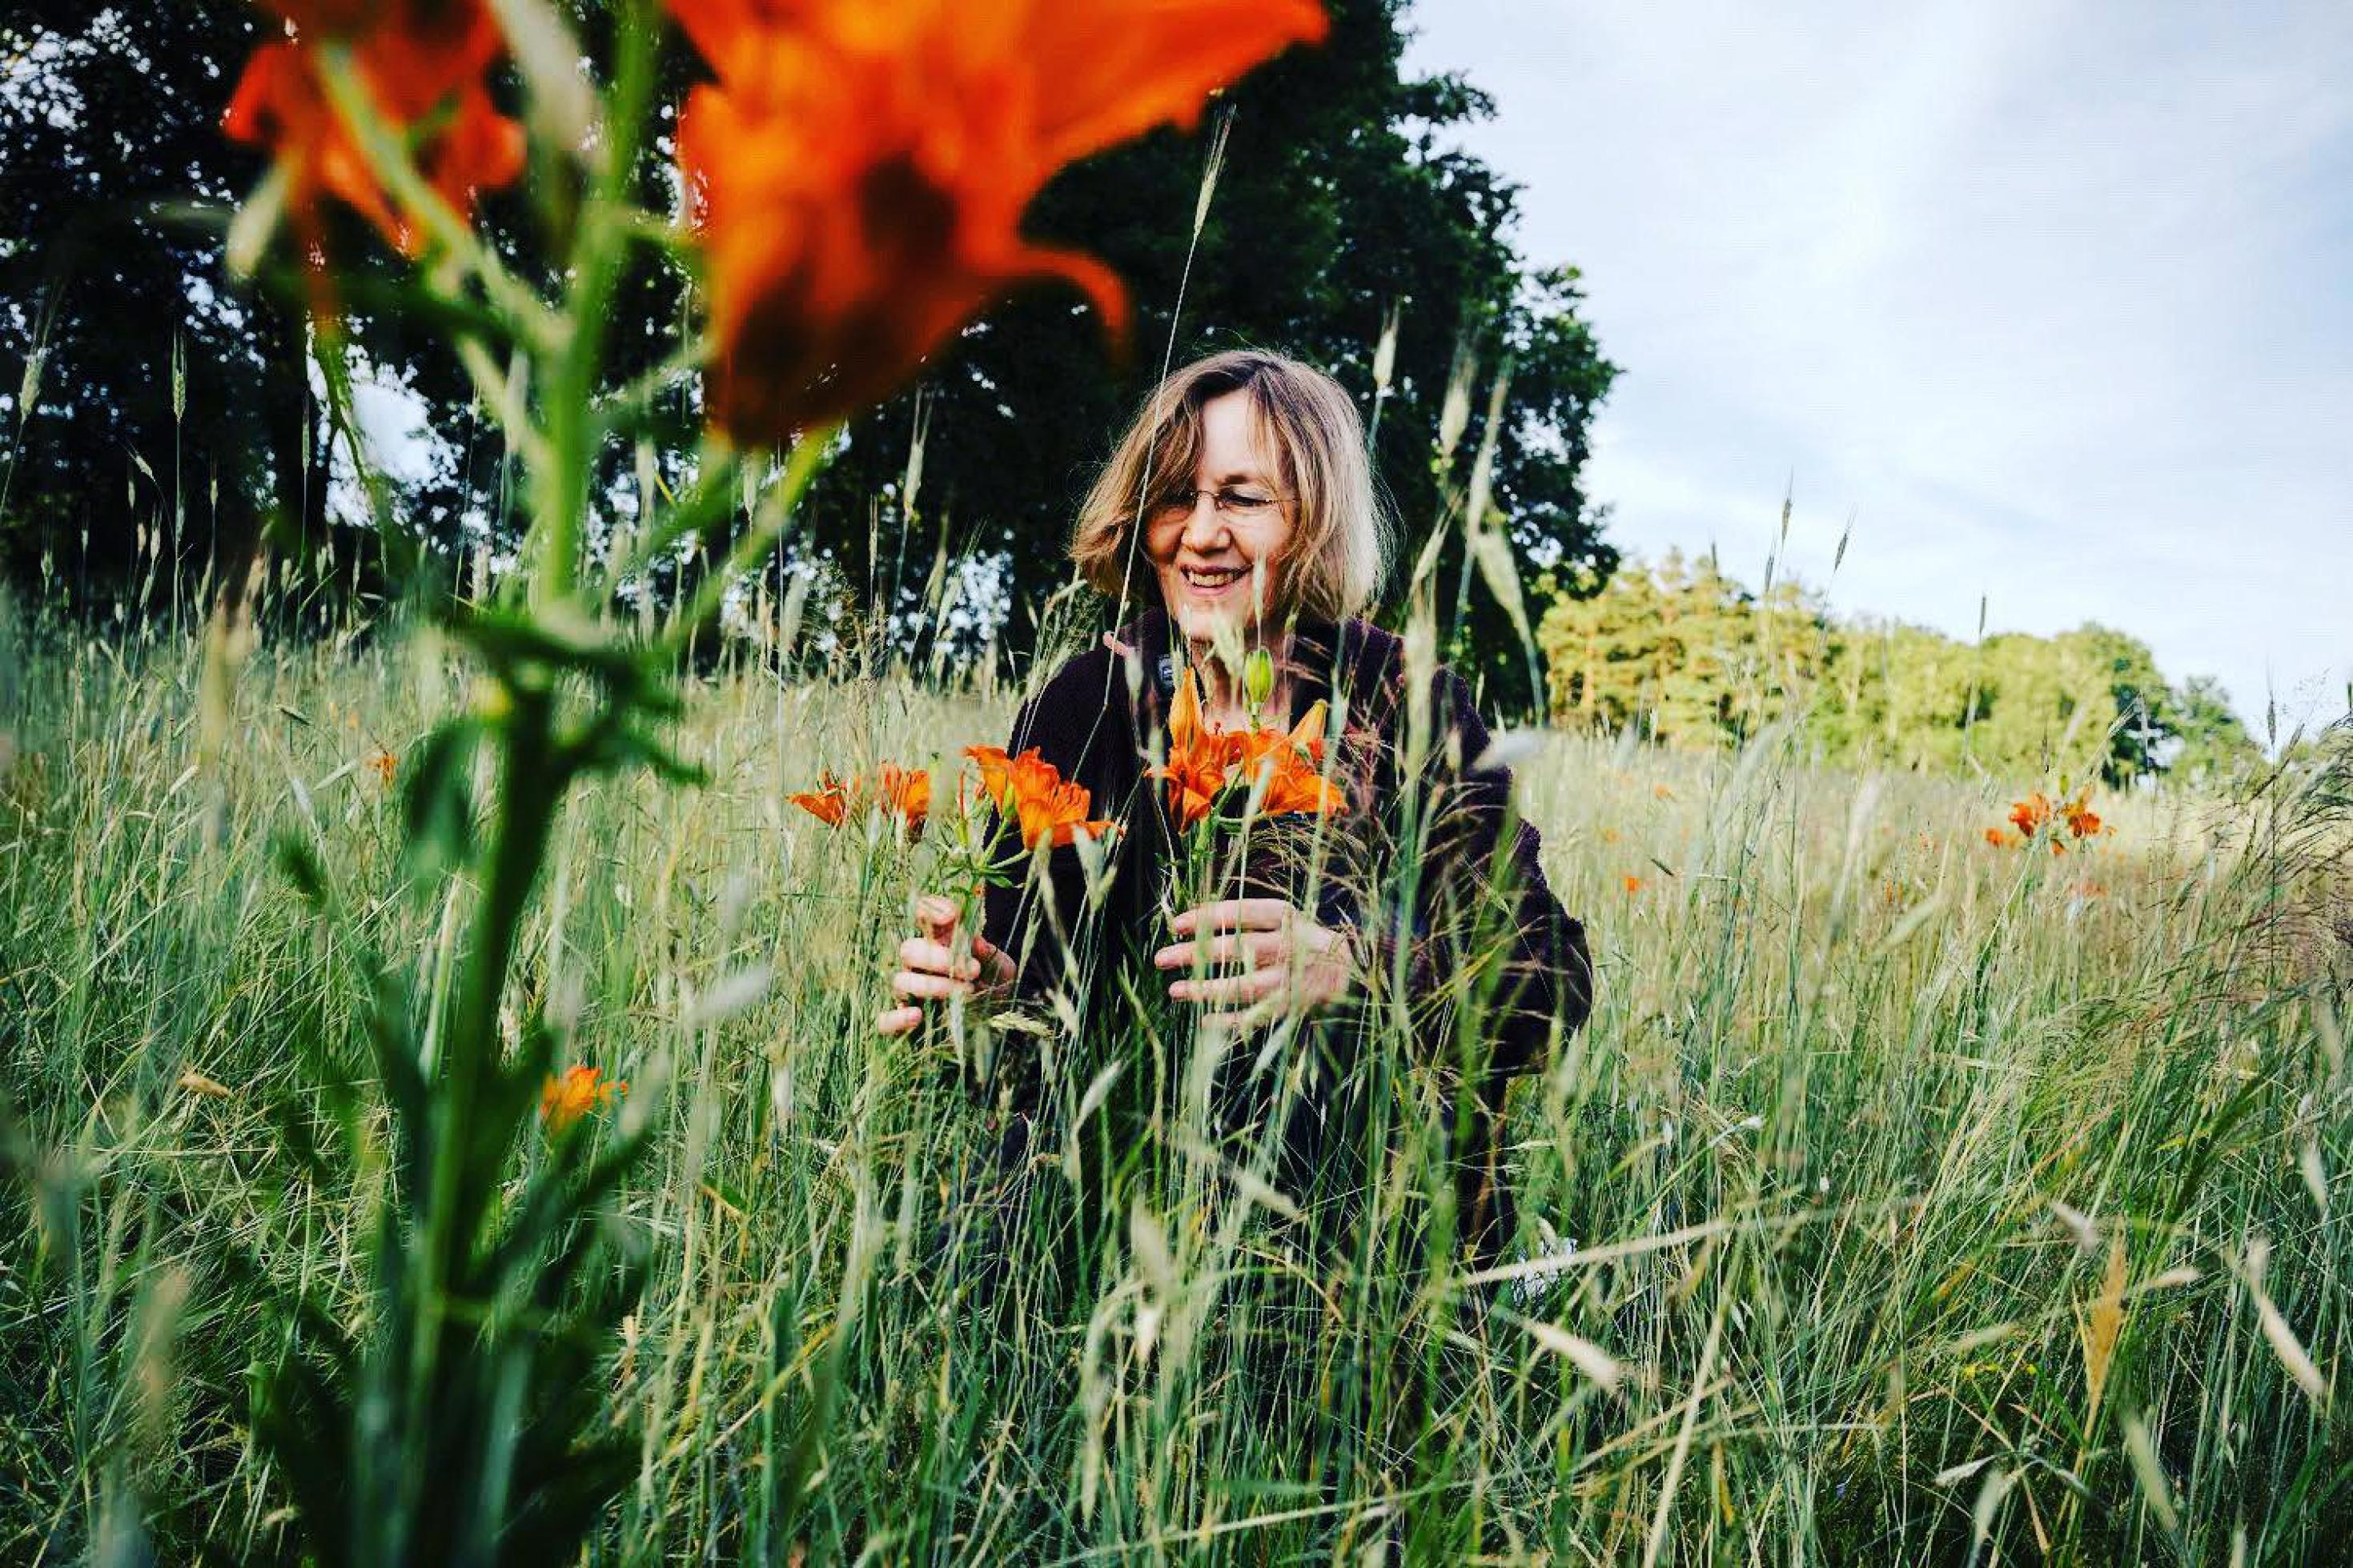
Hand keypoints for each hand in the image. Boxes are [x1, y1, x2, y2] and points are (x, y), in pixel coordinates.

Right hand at [875, 893, 1016, 1036]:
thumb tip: (975, 943)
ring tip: (965, 992)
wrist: (997, 1022)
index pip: (921, 916)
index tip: (950, 917)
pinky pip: (883, 1020)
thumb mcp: (1001, 967)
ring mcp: (907, 993)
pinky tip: (918, 1016)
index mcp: (939, 942)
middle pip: (908, 950)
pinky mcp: (903, 1022)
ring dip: (932, 986)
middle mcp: (918, 964)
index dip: (928, 910)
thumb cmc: (994, 987)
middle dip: (940, 958)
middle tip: (973, 970)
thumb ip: (988, 953)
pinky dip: (896, 1018)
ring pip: (900, 982)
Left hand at [1154, 897, 1355, 1030]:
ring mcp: (1293, 979)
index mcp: (1288, 918)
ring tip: (1174, 991)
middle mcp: (1290, 947)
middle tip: (1161, 958)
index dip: (1209, 917)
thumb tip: (1193, 916)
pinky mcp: (1294, 1006)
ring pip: (1244, 986)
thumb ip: (1248, 918)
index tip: (1176, 924)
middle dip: (1196, 953)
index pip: (1243, 913)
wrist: (1353, 972)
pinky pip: (1257, 1016)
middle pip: (1238, 949)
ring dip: (1207, 989)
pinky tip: (1203, 1021)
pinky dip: (1230, 1021)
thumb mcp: (1284, 920)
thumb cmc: (1304, 941)